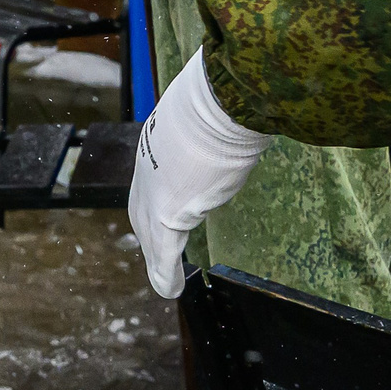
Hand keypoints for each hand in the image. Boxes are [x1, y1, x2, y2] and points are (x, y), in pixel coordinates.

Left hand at [127, 50, 274, 297]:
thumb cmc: (223, 99)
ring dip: (155, 255)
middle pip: (141, 208)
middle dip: (147, 231)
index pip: (152, 175)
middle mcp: (149, 165)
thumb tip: (249, 109)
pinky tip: (168, 290)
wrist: (217, 104)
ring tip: (161, 278)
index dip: (154, 195)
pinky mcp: (166, 214)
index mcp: (159, 138)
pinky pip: (163, 252)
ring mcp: (153, 190)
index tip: (160, 207)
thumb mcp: (214, 109)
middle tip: (153, 252)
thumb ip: (219, 120)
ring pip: (149, 232)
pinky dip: (164, 273)